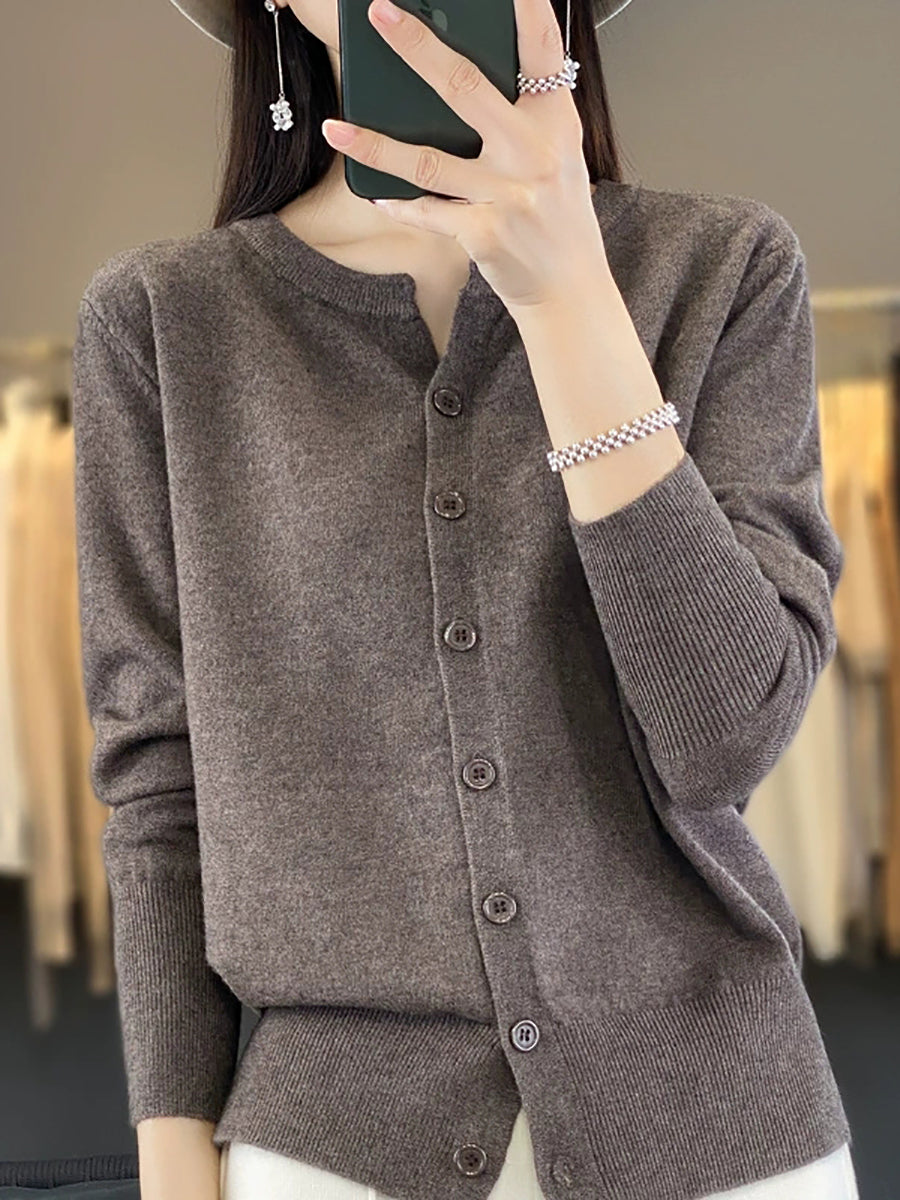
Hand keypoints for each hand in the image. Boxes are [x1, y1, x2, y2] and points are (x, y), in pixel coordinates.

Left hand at [321, 0, 610, 312]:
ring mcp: (509, 195)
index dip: (524, 8)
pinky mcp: (485, 234)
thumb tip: (464, 78)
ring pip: (427, 160)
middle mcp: (534, 154)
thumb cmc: (559, 220)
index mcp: (557, 124)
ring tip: (336, 128)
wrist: (570, 290)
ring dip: (374, 145)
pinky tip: (378, 198)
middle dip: (418, 47)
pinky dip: (400, 205)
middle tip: (381, 15)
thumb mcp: (562, 158)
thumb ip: (527, 118)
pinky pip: (428, 212)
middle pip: (467, 88)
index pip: (542, 52)